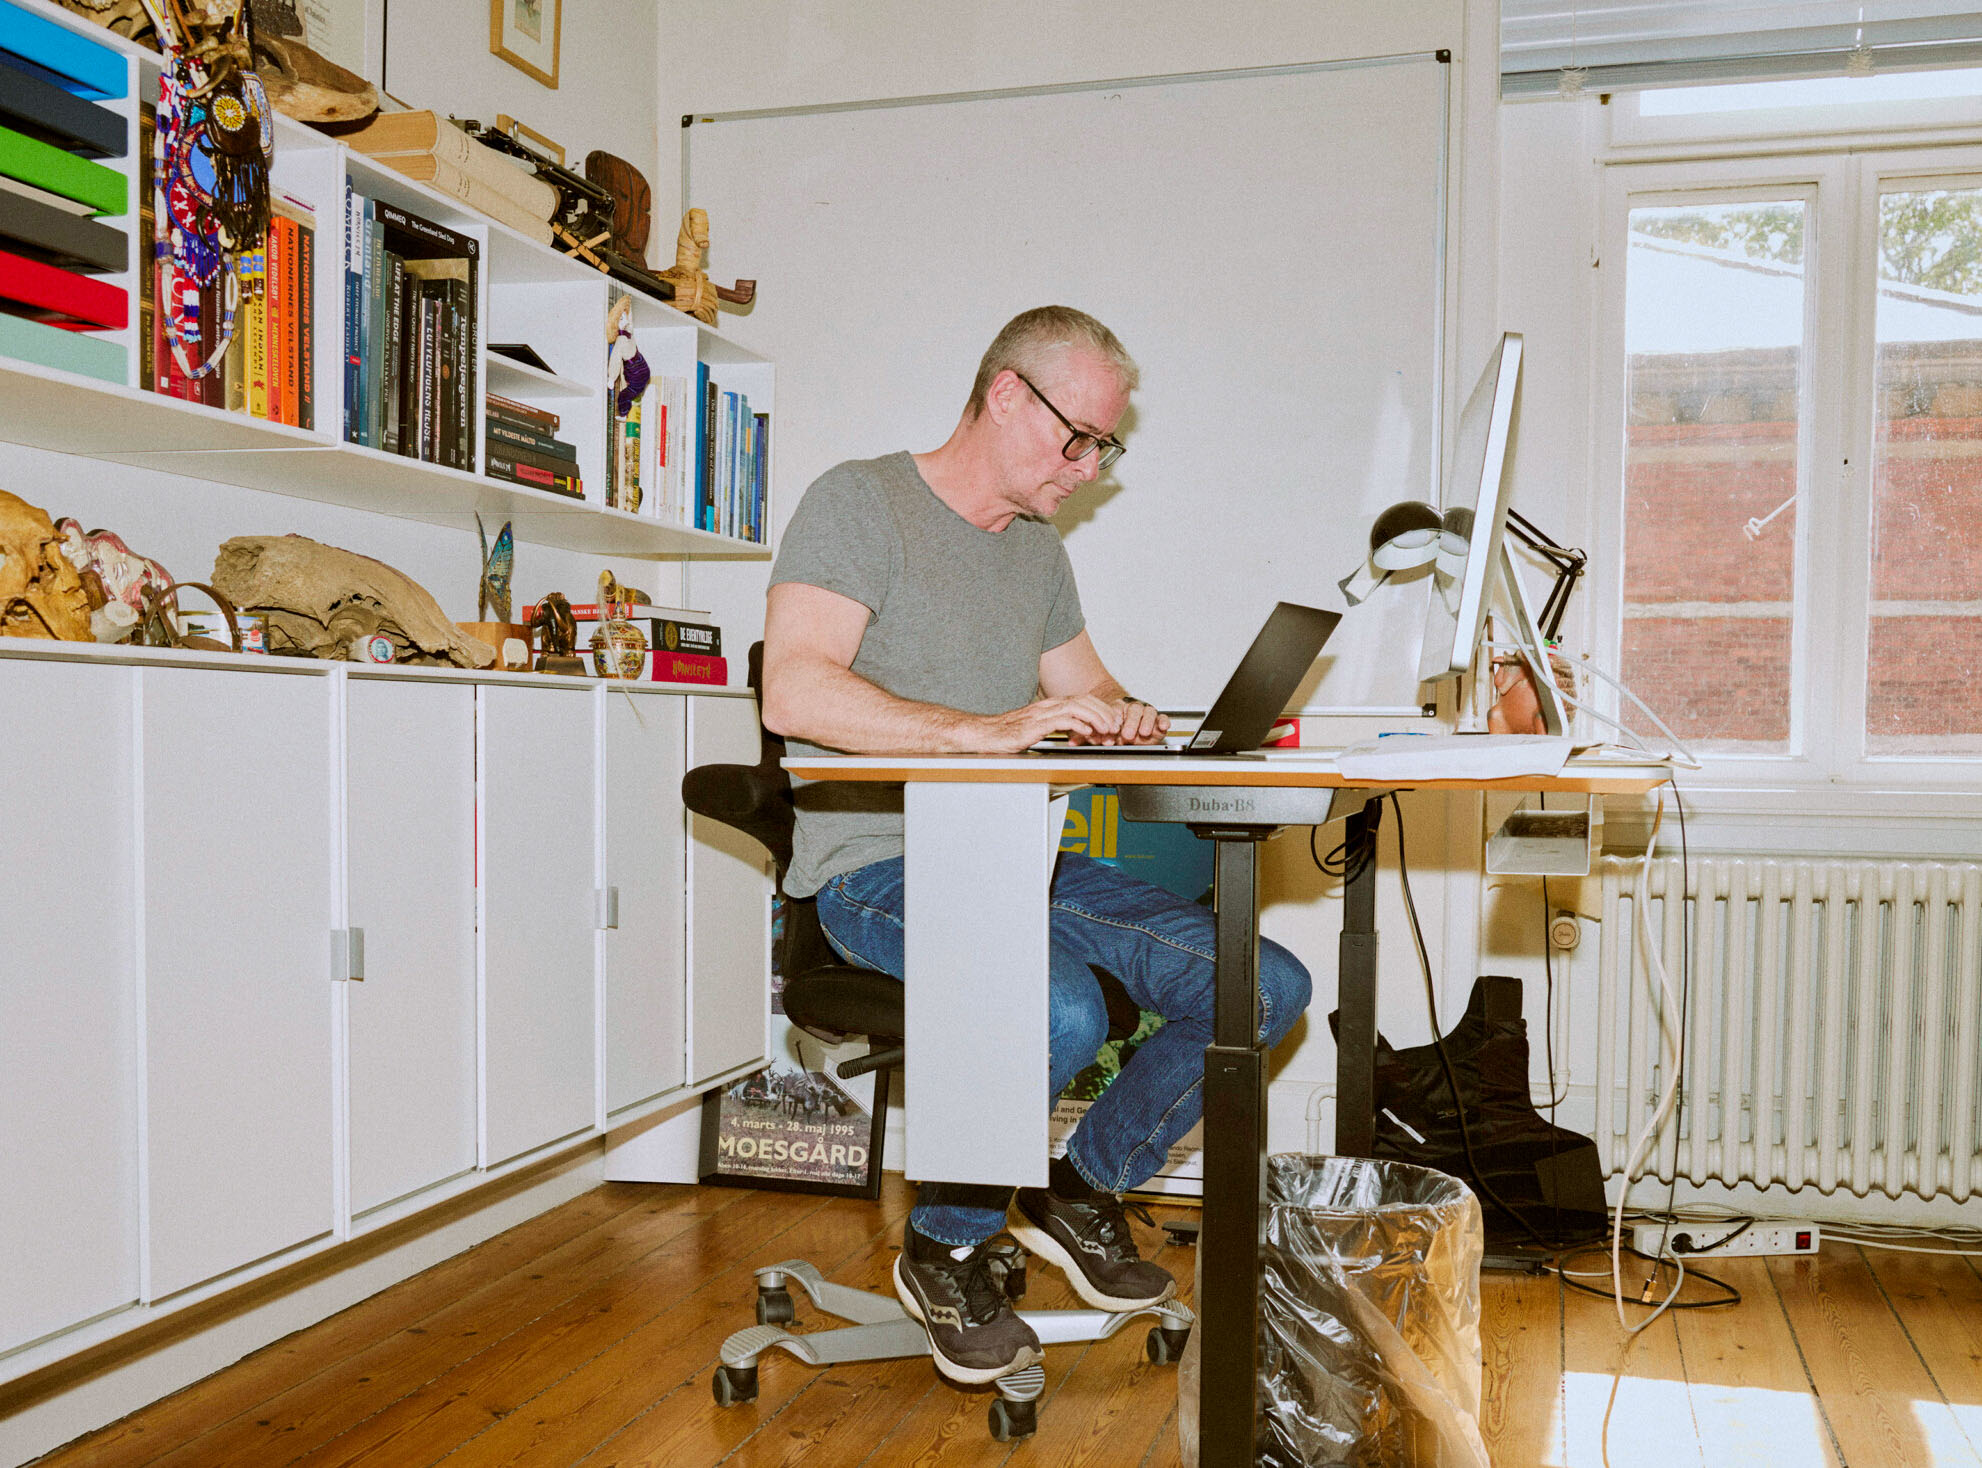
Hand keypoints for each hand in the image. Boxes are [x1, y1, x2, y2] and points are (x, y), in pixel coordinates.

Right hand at [978, 694, 1136, 751]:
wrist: (985, 734)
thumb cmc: (1008, 734)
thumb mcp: (1037, 728)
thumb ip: (1057, 726)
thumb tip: (1079, 731)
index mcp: (1049, 705)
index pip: (1082, 699)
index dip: (1100, 708)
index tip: (1112, 720)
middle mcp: (1047, 706)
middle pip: (1083, 700)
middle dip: (1103, 711)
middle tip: (1115, 725)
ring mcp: (1041, 714)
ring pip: (1076, 707)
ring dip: (1095, 718)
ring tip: (1106, 729)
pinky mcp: (1035, 725)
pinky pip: (1061, 720)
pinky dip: (1077, 725)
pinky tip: (1086, 732)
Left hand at [1043, 696, 1169, 746]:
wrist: (1125, 725)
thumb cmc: (1112, 727)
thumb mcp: (1099, 732)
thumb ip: (1086, 736)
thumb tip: (1072, 741)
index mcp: (1117, 708)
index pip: (1117, 711)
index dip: (1116, 720)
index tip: (1113, 732)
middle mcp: (1132, 709)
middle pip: (1134, 710)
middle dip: (1131, 722)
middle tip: (1127, 734)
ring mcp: (1145, 714)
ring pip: (1149, 712)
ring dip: (1146, 722)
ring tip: (1143, 732)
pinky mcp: (1157, 721)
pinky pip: (1162, 718)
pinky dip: (1163, 721)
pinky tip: (1162, 727)